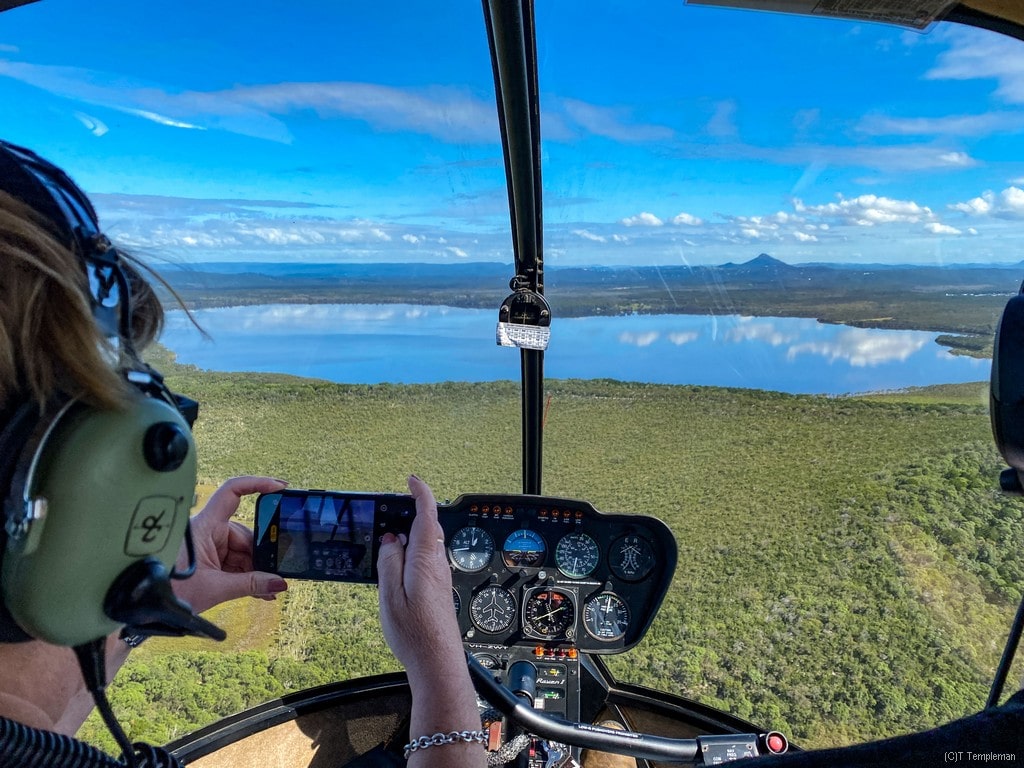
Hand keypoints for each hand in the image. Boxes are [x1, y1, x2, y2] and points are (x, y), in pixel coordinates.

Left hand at [173, 476, 289, 614]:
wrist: (149, 608)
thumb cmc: (171, 593)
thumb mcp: (216, 589)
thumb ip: (251, 585)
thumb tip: (279, 583)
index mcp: (205, 526)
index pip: (232, 492)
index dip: (257, 484)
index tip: (279, 488)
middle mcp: (208, 531)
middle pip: (246, 533)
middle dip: (262, 555)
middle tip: (277, 572)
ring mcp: (210, 546)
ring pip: (243, 552)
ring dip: (256, 571)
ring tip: (268, 590)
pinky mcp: (210, 560)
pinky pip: (236, 563)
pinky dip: (248, 576)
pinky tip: (261, 590)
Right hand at [377, 475, 464, 685]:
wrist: (437, 662)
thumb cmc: (414, 634)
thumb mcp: (390, 596)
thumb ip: (389, 562)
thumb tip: (391, 538)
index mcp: (425, 559)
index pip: (427, 515)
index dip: (421, 493)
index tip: (411, 480)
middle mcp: (437, 564)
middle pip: (428, 528)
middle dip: (411, 514)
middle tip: (388, 511)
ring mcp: (440, 576)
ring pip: (426, 545)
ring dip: (410, 535)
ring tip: (386, 540)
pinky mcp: (438, 588)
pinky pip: (426, 560)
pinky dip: (412, 552)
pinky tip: (396, 565)